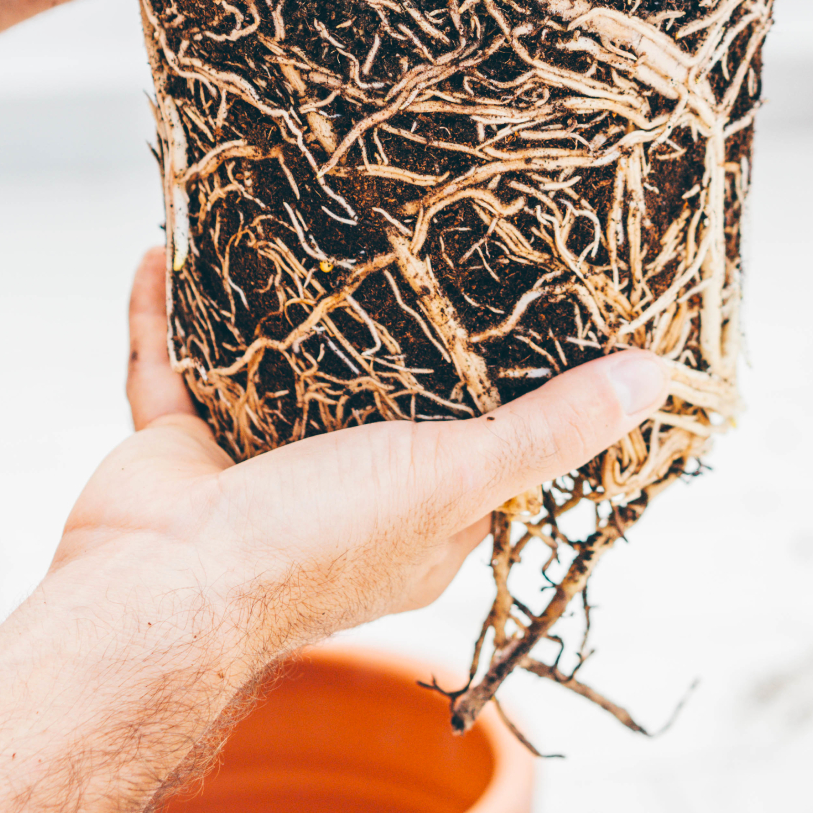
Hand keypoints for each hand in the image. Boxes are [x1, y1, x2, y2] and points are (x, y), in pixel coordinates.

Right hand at [55, 249, 672, 661]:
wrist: (159, 592)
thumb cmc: (314, 544)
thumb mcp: (457, 476)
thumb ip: (549, 428)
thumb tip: (653, 380)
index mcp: (418, 518)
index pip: (479, 436)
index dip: (499, 373)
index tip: (516, 290)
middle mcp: (340, 494)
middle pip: (364, 388)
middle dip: (372, 319)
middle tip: (398, 225)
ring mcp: (252, 466)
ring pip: (263, 365)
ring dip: (264, 302)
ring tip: (286, 220)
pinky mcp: (176, 446)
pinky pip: (166, 362)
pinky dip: (162, 309)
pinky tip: (166, 250)